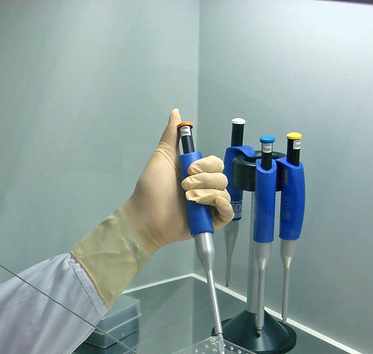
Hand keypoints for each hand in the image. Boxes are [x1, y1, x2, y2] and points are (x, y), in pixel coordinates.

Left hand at [119, 109, 232, 253]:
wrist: (144, 216)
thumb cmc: (150, 189)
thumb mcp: (162, 156)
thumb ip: (171, 135)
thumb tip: (176, 113)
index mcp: (196, 173)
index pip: (215, 163)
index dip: (206, 165)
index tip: (189, 168)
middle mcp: (204, 188)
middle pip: (222, 177)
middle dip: (204, 180)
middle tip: (184, 185)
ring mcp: (207, 205)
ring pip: (225, 192)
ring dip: (208, 194)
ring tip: (189, 199)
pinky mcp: (210, 221)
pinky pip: (228, 212)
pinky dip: (222, 206)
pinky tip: (208, 204)